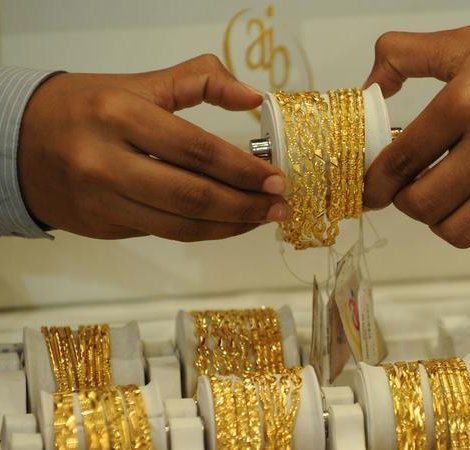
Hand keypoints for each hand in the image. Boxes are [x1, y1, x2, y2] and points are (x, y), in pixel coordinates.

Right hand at [19, 54, 286, 241]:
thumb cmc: (87, 107)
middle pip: (191, 196)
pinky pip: (163, 233)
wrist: (17, 143)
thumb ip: (198, 81)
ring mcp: (102, 201)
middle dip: (244, 205)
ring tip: (262, 219)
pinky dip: (201, 231)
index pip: (195, 149)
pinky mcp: (103, 227)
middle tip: (279, 206)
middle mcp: (107, 163)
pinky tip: (226, 223)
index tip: (275, 178)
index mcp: (119, 116)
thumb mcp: (138, 83)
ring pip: (179, 226)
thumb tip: (252, 98)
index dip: (242, 168)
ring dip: (229, 226)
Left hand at [364, 3, 469, 248]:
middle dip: (405, 201)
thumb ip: (403, 57)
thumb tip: (370, 88)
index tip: (370, 190)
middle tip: (408, 188)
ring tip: (443, 198)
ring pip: (460, 231)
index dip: (376, 182)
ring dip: (440, 220)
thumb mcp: (461, 41)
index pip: (402, 159)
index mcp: (465, 103)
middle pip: (425, 205)